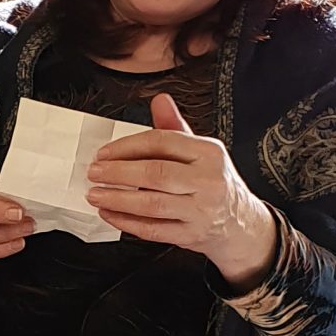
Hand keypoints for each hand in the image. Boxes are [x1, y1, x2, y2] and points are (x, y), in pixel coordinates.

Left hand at [86, 92, 278, 284]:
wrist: (241, 223)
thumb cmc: (214, 183)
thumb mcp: (201, 152)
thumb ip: (175, 127)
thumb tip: (159, 100)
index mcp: (209, 153)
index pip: (163, 142)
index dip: (128, 146)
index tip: (104, 153)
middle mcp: (208, 181)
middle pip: (156, 173)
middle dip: (118, 173)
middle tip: (95, 173)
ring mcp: (201, 211)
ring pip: (152, 204)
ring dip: (118, 200)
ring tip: (96, 195)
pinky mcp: (191, 235)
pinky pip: (154, 230)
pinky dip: (127, 223)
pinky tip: (110, 215)